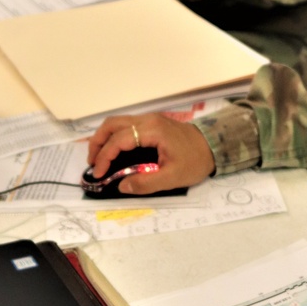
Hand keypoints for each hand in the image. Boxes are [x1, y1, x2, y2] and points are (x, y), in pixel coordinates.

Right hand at [87, 112, 215, 193]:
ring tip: (98, 158)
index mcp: (152, 130)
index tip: (98, 174)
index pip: (119, 140)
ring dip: (103, 138)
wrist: (214, 147)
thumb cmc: (195, 161)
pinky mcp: (151, 123)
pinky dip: (113, 136)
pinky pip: (125, 125)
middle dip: (97, 143)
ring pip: (116, 122)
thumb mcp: (173, 177)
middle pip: (112, 124)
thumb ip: (146, 183)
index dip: (105, 157)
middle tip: (92, 164)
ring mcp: (149, 119)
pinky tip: (112, 151)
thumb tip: (122, 186)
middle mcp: (147, 120)